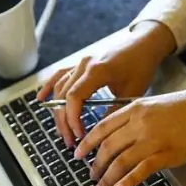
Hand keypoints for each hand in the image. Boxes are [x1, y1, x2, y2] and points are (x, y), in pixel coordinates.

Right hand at [36, 21, 175, 146]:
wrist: (144, 44)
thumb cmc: (141, 65)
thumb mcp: (132, 92)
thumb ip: (114, 111)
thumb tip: (100, 133)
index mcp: (96, 71)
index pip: (74, 98)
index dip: (72, 119)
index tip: (78, 135)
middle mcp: (84, 65)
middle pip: (63, 96)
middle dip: (64, 122)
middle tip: (70, 141)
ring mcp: (80, 63)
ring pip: (60, 89)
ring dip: (59, 112)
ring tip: (63, 131)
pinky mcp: (80, 63)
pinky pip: (59, 75)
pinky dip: (49, 87)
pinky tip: (41, 99)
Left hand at [74, 85, 185, 185]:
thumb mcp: (154, 105)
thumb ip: (135, 118)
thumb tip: (118, 137)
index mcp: (135, 108)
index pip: (103, 127)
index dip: (87, 143)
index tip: (78, 154)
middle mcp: (139, 123)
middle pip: (108, 147)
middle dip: (95, 164)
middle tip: (90, 176)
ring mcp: (152, 139)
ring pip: (120, 161)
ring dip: (107, 178)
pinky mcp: (166, 154)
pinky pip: (141, 170)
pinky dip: (127, 181)